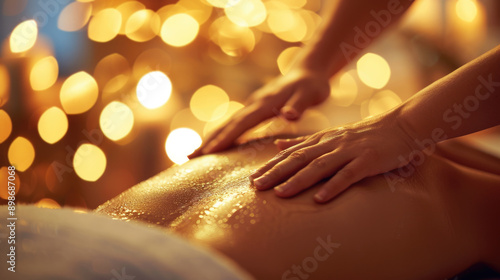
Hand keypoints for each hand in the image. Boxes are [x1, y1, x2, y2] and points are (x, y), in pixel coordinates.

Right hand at [189, 68, 329, 157]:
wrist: (308, 71)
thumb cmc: (311, 86)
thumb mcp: (310, 94)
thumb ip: (299, 105)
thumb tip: (289, 115)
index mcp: (265, 104)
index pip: (241, 123)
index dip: (225, 138)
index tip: (209, 152)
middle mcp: (254, 104)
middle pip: (227, 125)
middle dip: (208, 142)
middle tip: (188, 158)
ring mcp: (252, 105)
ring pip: (227, 124)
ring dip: (210, 139)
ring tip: (192, 155)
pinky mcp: (254, 108)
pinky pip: (233, 124)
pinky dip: (221, 135)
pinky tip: (214, 145)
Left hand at [249, 112, 416, 202]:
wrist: (402, 126)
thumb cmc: (365, 134)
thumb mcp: (331, 135)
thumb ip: (304, 142)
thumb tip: (277, 145)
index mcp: (322, 140)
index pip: (290, 153)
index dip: (270, 166)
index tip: (251, 178)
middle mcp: (331, 144)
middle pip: (298, 159)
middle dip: (275, 173)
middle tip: (255, 187)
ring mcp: (349, 151)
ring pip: (318, 167)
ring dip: (297, 181)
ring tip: (279, 194)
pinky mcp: (367, 160)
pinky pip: (348, 175)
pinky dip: (333, 186)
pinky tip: (319, 199)